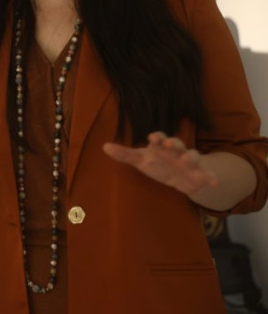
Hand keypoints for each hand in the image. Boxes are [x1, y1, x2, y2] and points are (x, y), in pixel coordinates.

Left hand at [103, 131, 218, 196]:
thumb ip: (125, 154)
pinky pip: (208, 174)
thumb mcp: (141, 160)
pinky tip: (214, 183)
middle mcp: (177, 150)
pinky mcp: (201, 173)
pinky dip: (212, 177)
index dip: (157, 137)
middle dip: (174, 143)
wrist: (180, 176)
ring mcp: (190, 161)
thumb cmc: (157, 164)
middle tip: (170, 145)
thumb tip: (105, 146)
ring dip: (191, 156)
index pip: (160, 137)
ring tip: (187, 160)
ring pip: (193, 155)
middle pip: (177, 143)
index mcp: (162, 146)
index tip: (153, 138)